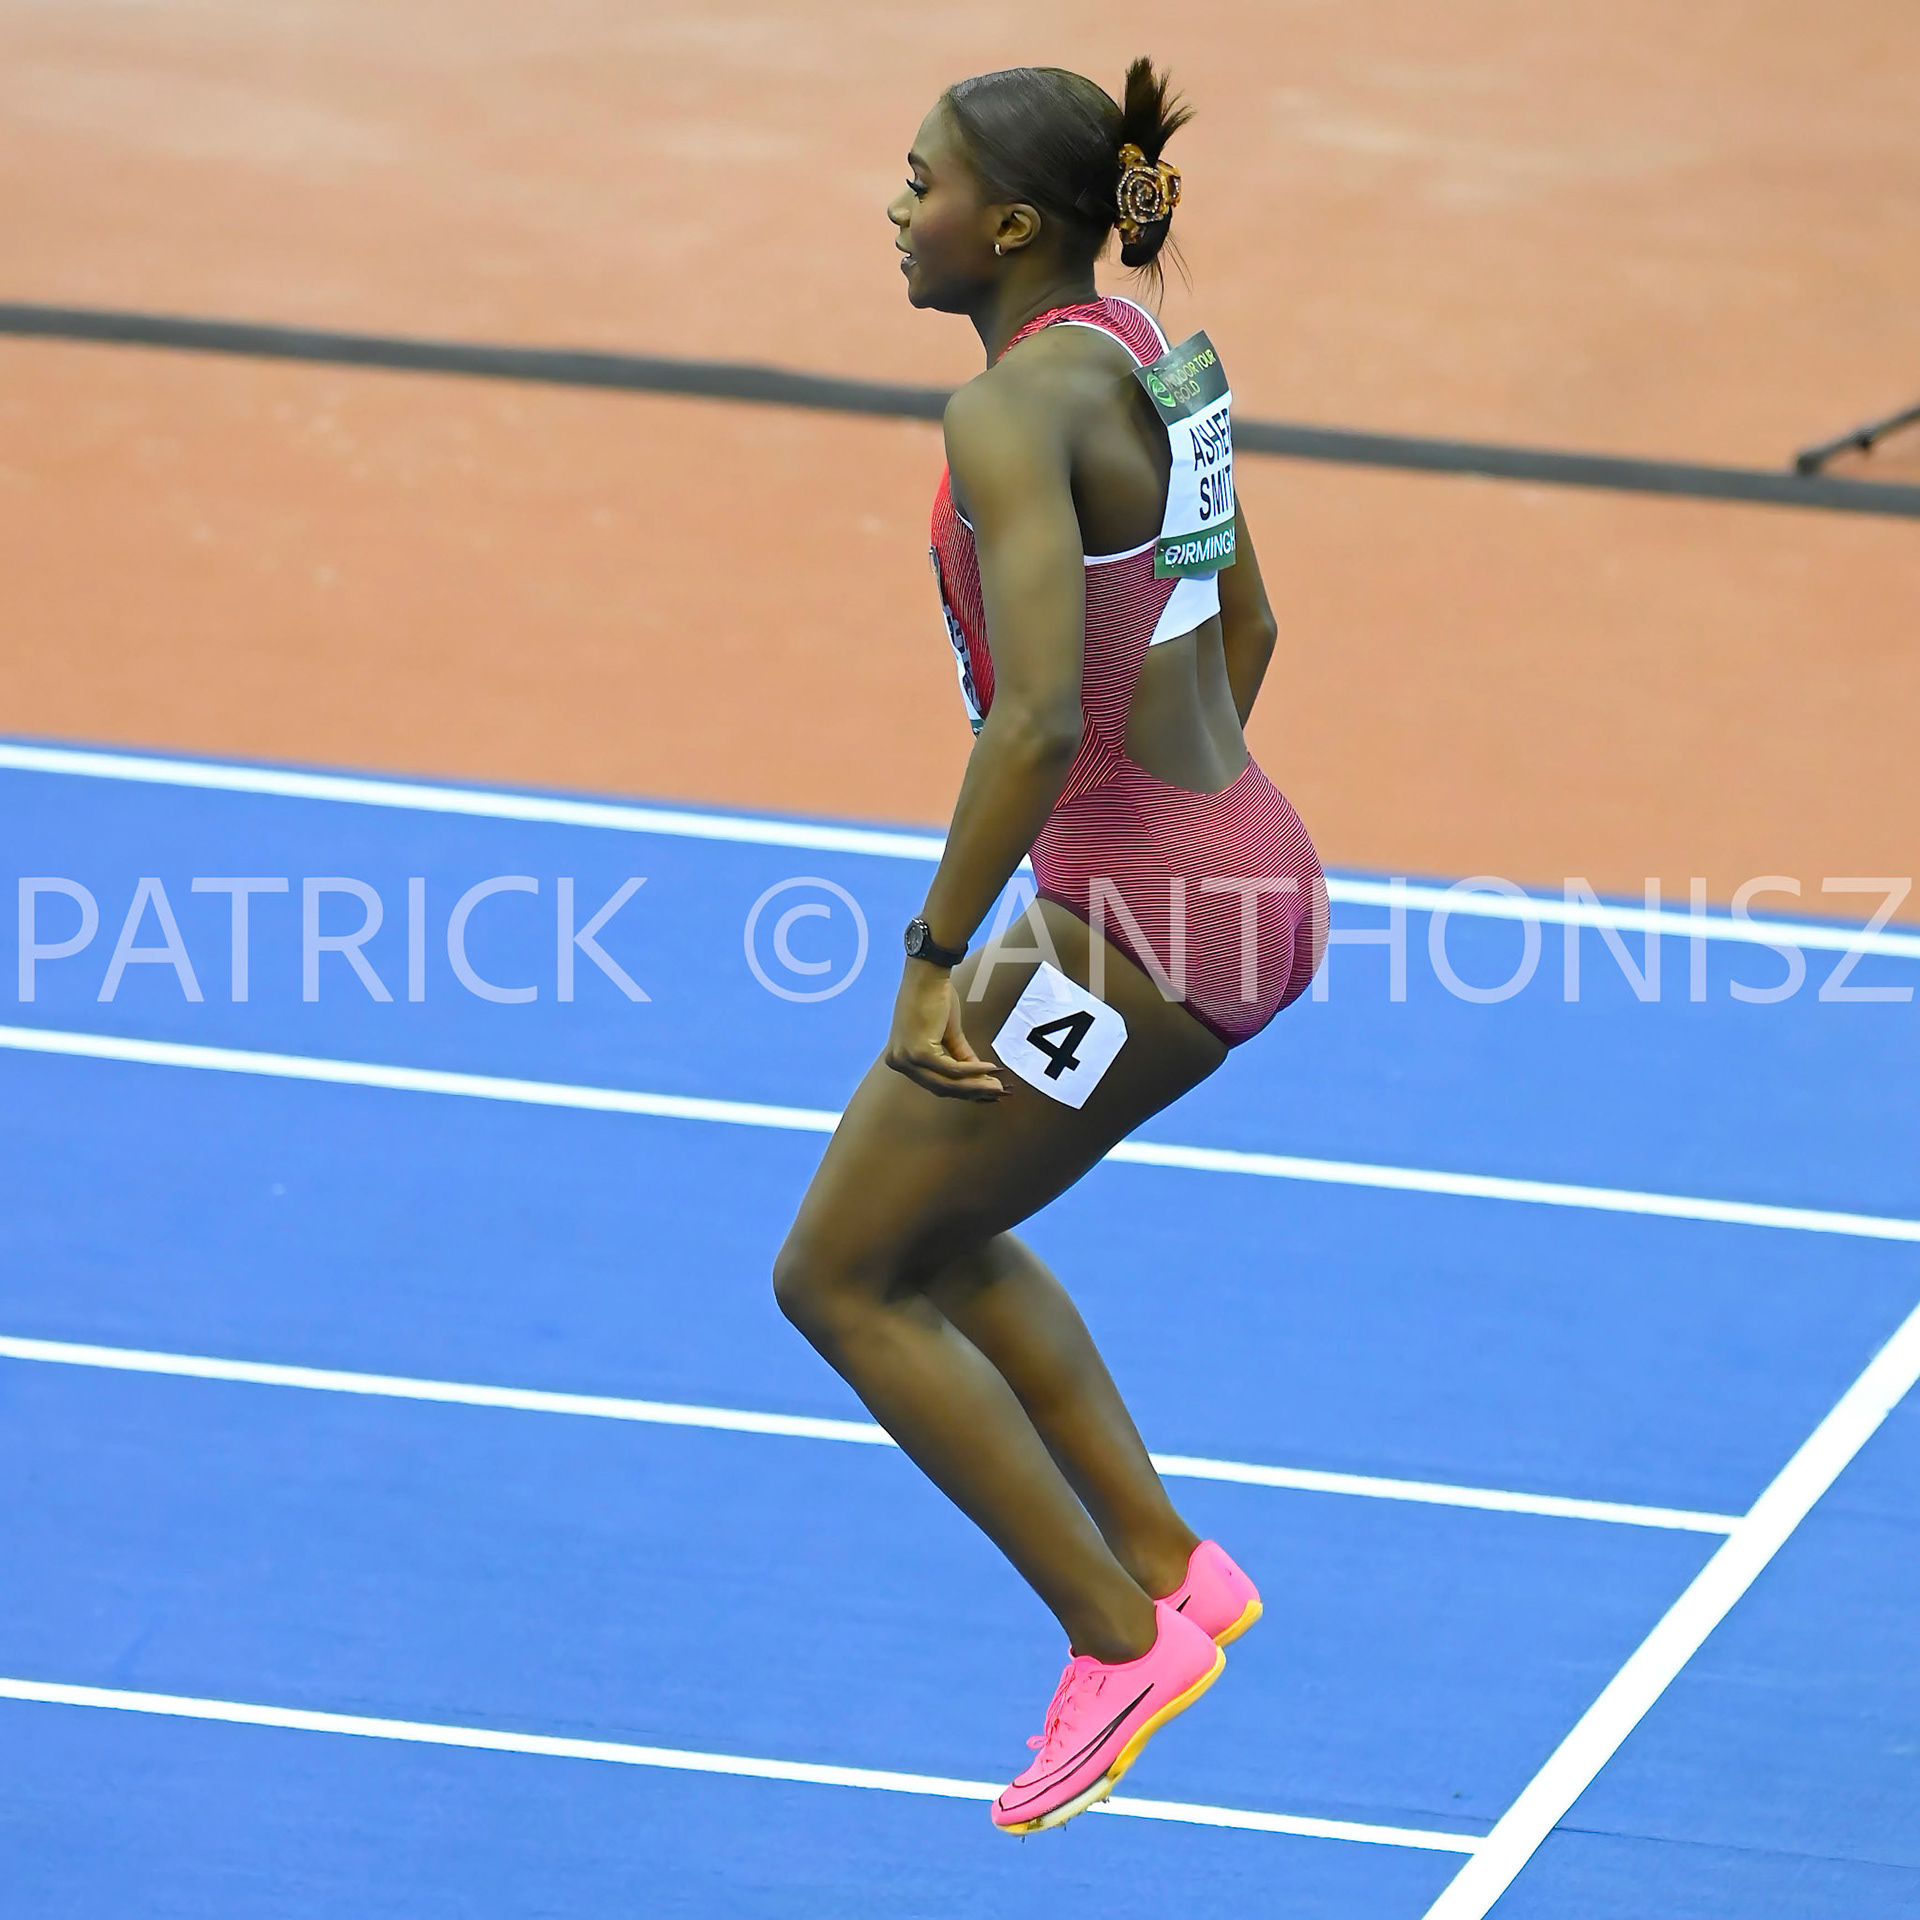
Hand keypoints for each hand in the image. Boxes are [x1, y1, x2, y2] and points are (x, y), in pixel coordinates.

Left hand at [884, 959, 1006, 1099]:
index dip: (961, 1090)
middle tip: (997, 1093)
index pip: (934, 1083)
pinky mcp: (919, 1053)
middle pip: (941, 1087)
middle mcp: (898, 1062)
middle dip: (971, 1092)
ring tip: (997, 1085)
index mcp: (900, 1058)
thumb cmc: (933, 997)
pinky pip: (951, 1069)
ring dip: (975, 1085)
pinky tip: (989, 1068)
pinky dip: (972, 1070)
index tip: (985, 1093)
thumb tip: (980, 1077)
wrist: (927, 974)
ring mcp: (906, 1059)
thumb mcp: (948, 1033)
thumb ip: (960, 1057)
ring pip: (947, 1082)